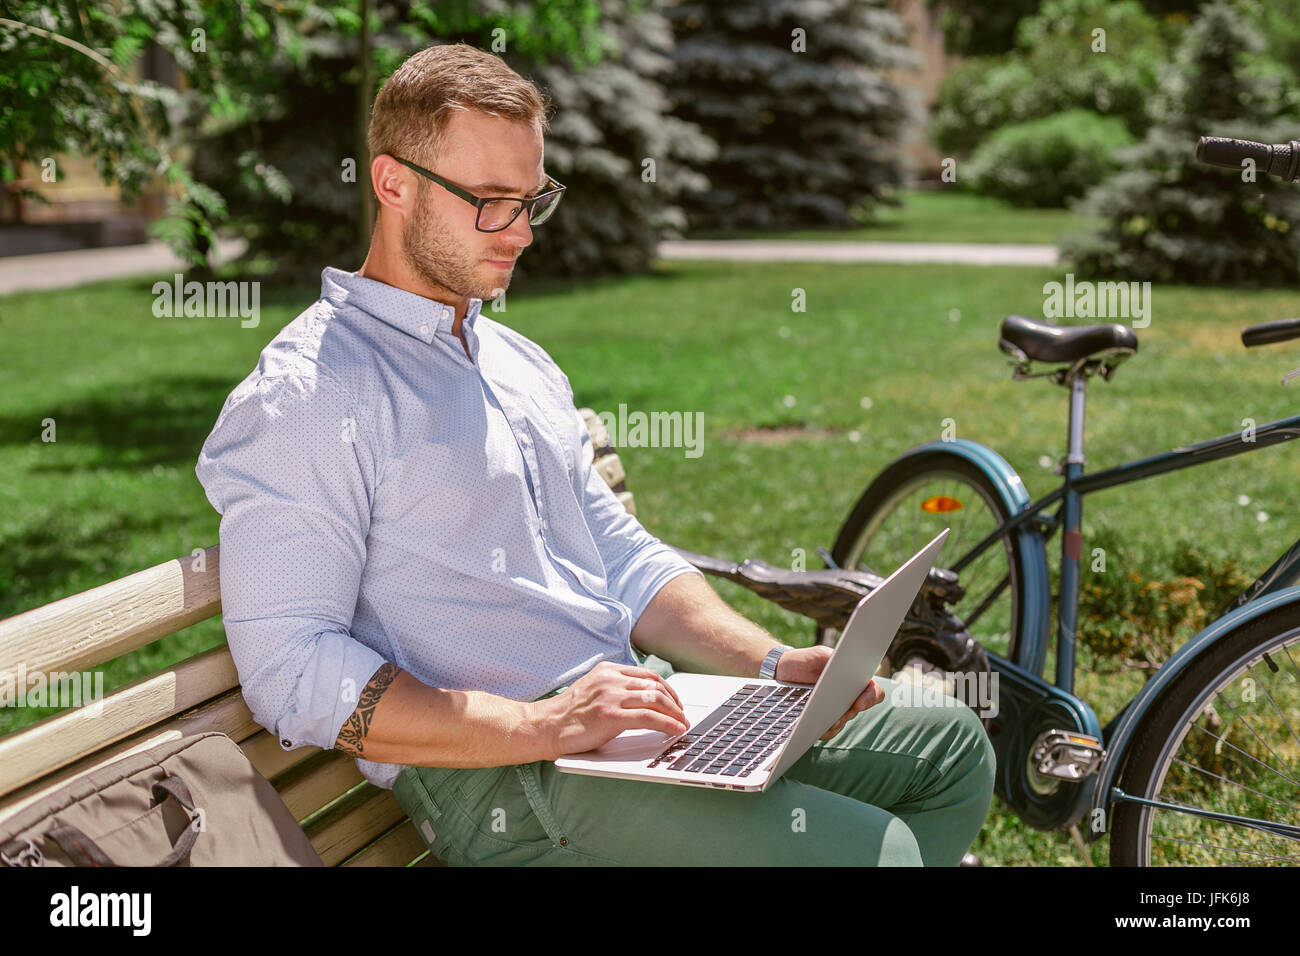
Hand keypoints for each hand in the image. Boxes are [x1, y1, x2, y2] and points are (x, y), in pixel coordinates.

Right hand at [537, 661, 690, 758]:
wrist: (544, 726)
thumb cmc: (567, 715)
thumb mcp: (593, 690)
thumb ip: (614, 689)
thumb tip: (643, 700)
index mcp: (607, 670)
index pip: (648, 675)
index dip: (667, 689)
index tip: (675, 703)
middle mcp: (611, 679)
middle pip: (656, 685)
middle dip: (675, 702)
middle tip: (682, 716)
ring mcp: (611, 696)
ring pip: (656, 699)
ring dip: (675, 714)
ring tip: (682, 725)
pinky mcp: (611, 716)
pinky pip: (649, 717)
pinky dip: (668, 724)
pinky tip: (676, 730)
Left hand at [773, 645, 884, 740]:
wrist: (782, 672)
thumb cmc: (804, 660)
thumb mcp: (818, 654)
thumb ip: (832, 657)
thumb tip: (841, 664)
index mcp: (852, 679)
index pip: (872, 691)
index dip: (871, 698)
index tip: (859, 702)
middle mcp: (847, 697)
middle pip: (856, 710)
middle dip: (847, 714)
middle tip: (835, 716)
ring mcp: (834, 710)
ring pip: (842, 723)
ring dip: (834, 725)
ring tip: (821, 722)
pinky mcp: (820, 720)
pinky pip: (827, 732)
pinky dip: (822, 731)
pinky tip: (813, 727)